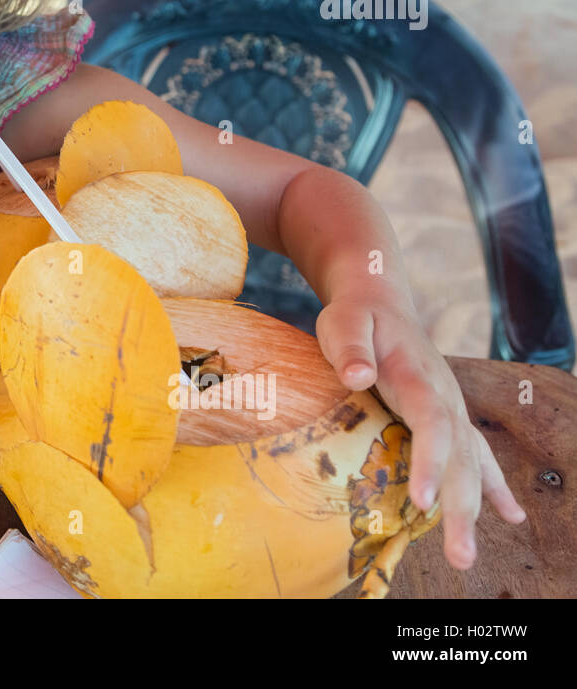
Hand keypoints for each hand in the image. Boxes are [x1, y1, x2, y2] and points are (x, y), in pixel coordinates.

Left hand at [315, 287, 527, 571]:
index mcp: (420, 377)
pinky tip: (510, 516)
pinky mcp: (447, 416)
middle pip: (459, 457)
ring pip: (470, 463)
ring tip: (466, 554)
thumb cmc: (356, 315)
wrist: (379, 299)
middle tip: (458, 554)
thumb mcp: (343, 322)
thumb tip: (357, 375)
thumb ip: (349, 347)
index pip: (432, 424)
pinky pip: (475, 455)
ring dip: (472, 509)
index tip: (421, 499)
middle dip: (460, 507)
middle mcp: (445, 397)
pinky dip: (492, 486)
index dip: (430, 462)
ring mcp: (451, 408)